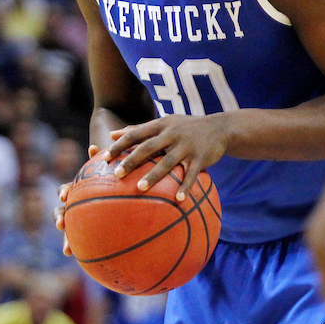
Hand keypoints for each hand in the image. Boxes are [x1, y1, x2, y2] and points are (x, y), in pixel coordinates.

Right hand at [56, 144, 106, 255]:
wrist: (121, 188)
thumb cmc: (115, 174)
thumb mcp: (110, 166)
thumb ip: (102, 159)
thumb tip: (93, 146)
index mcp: (80, 189)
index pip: (66, 190)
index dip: (63, 193)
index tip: (64, 197)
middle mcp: (77, 204)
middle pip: (63, 211)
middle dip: (60, 218)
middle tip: (61, 225)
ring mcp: (82, 217)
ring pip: (72, 230)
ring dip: (67, 239)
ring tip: (67, 250)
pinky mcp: (89, 229)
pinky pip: (85, 241)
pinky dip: (82, 249)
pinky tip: (84, 259)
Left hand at [101, 114, 230, 201]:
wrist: (220, 128)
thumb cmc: (186, 128)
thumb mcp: (164, 123)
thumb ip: (139, 129)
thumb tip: (112, 134)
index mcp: (161, 125)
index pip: (136, 134)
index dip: (119, 145)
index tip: (104, 157)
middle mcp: (172, 134)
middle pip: (148, 147)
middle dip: (132, 160)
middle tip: (118, 174)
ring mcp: (187, 146)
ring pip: (168, 162)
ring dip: (154, 175)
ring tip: (141, 188)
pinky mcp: (201, 157)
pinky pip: (192, 174)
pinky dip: (185, 187)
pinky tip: (178, 200)